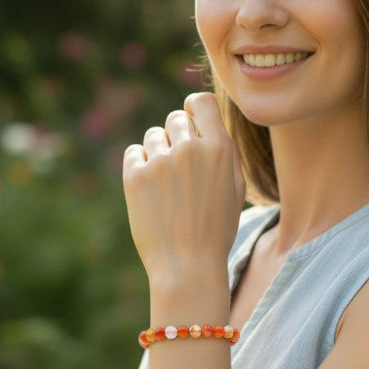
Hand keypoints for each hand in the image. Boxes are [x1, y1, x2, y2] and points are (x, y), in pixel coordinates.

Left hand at [122, 92, 245, 277]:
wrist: (188, 266)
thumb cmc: (216, 230)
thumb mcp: (235, 189)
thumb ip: (223, 152)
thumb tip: (205, 124)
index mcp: (220, 149)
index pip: (202, 102)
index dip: (193, 108)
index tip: (189, 118)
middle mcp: (191, 148)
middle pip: (176, 119)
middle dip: (177, 137)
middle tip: (179, 168)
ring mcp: (161, 161)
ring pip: (154, 136)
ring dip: (158, 152)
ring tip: (166, 185)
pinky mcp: (135, 176)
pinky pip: (134, 153)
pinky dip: (140, 166)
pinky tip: (150, 190)